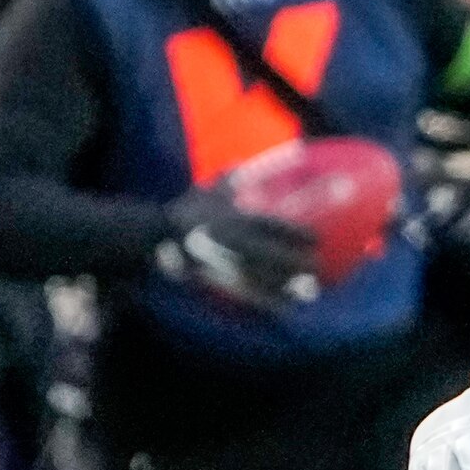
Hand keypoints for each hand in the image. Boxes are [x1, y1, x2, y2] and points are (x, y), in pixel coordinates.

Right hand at [157, 183, 323, 307]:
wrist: (152, 236)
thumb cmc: (182, 213)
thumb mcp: (204, 191)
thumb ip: (226, 179)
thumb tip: (239, 162)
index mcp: (235, 220)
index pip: (272, 226)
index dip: (297, 233)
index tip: (317, 238)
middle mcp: (234, 242)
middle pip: (273, 255)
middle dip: (298, 263)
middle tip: (317, 266)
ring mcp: (225, 262)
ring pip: (263, 278)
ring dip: (287, 286)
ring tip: (309, 291)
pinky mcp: (217, 280)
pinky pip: (245, 294)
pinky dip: (267, 301)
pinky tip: (285, 308)